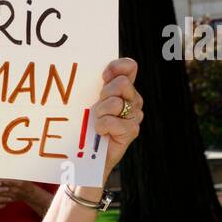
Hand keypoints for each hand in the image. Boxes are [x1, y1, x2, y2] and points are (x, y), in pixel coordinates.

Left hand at [91, 58, 142, 179]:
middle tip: (97, 108)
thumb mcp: (89, 99)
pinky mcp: (132, 131)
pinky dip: (101, 127)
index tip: (103, 77)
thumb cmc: (86, 125)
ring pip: (115, 102)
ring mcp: (135, 115)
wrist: (89, 155)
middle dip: (104, 94)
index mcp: (124, 88)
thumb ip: (95, 84)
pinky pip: (112, 122)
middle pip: (122, 83)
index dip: (117, 67)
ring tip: (97, 122)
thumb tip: (88, 68)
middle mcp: (133, 99)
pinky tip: (101, 133)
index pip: (130, 66)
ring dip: (100, 113)